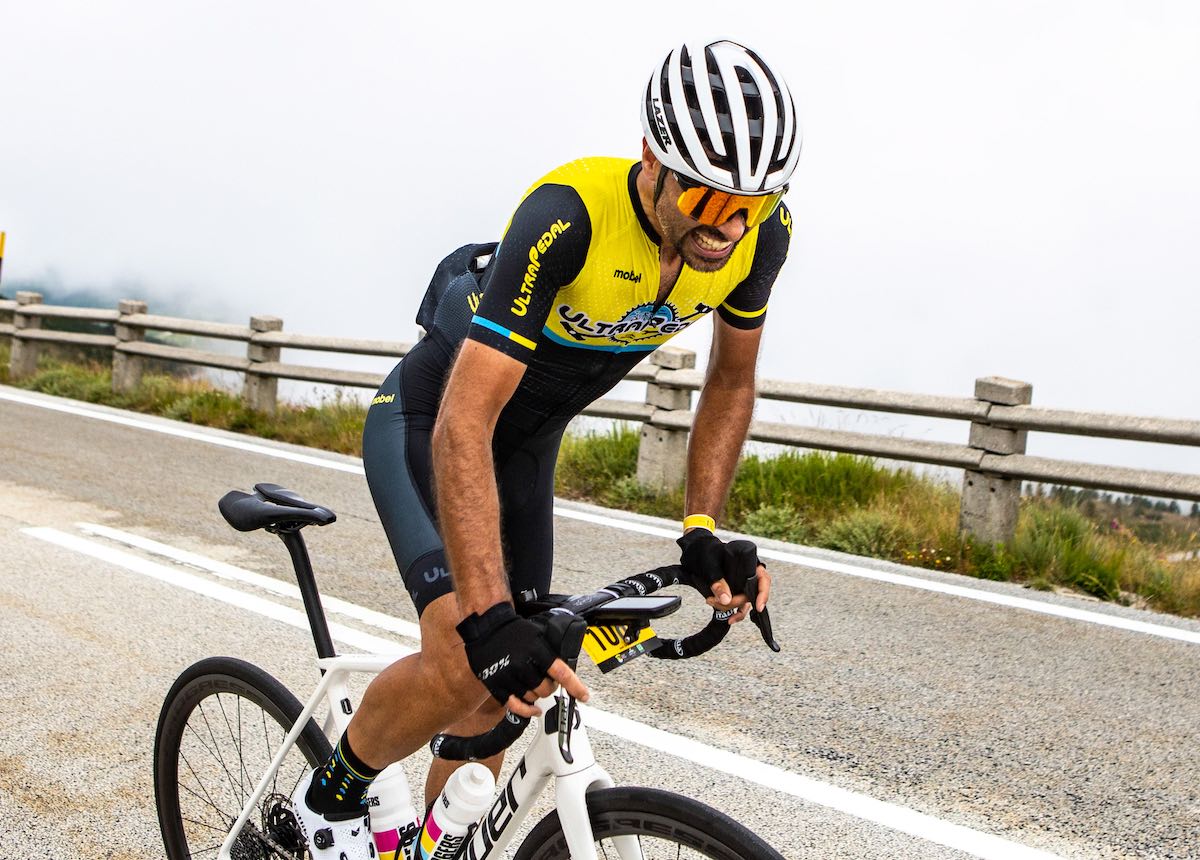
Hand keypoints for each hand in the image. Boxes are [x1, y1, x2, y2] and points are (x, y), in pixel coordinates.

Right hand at [457, 603, 589, 716]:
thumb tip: (566, 674)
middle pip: (546, 689)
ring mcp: (509, 676)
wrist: (487, 626)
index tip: (584, 696)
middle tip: (545, 680)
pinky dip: (527, 710)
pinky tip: (533, 709)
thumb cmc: (514, 631)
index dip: (575, 686)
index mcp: (536, 650)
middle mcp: (522, 664)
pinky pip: (516, 706)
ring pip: (532, 698)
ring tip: (531, 683)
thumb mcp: (537, 635)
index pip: (561, 673)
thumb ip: (550, 654)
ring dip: (536, 694)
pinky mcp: (496, 685)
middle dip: (549, 687)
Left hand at [677, 531, 770, 615]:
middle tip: (717, 600)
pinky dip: (734, 613)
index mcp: (749, 563)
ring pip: (743, 602)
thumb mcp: (711, 564)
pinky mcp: (733, 592)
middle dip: (735, 602)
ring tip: (712, 601)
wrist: (695, 551)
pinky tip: (729, 619)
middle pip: (751, 594)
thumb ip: (718, 581)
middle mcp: (747, 575)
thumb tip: (726, 600)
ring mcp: (741, 584)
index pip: (763, 579)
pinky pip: (739, 606)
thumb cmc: (706, 551)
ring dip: (730, 607)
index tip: (758, 606)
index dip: (763, 593)